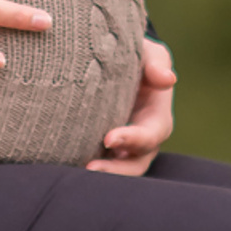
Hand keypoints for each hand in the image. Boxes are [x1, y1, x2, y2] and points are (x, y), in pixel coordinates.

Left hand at [87, 37, 177, 174]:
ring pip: (116, 172)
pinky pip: (97, 165)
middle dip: (115, 170)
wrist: (116, 66)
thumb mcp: (150, 54)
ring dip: (99, 175)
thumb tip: (168, 79)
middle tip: (90, 168)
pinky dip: (83, 170)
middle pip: (135, 165)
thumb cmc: (137, 59)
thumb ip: (157, 64)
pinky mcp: (103, 153)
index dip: (132, 139)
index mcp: (156, 119)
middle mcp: (142, 141)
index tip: (108, 138)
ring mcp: (123, 151)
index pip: (149, 135)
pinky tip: (63, 167)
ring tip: (74, 175)